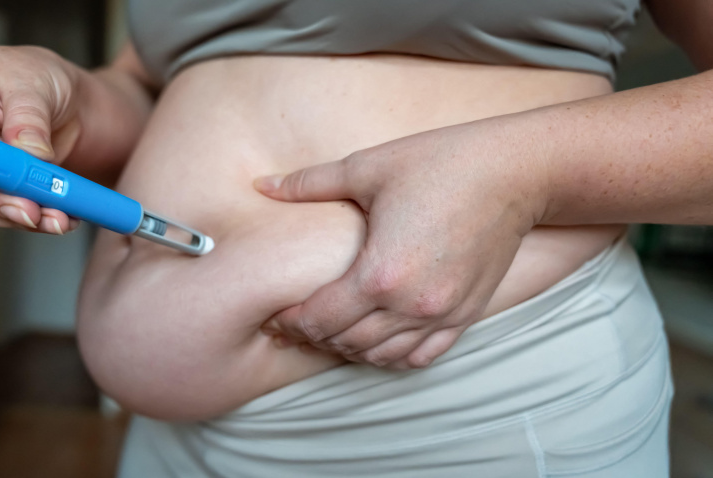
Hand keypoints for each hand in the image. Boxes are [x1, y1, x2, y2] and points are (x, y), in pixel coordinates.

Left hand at [256, 119, 547, 368]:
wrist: (516, 172)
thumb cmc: (441, 163)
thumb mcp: (368, 168)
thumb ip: (309, 184)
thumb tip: (261, 185)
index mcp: (380, 273)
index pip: (320, 318)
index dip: (292, 321)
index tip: (278, 316)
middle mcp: (411, 305)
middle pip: (347, 342)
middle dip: (315, 337)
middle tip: (296, 325)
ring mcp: (443, 315)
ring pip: (383, 356)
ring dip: (352, 349)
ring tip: (334, 332)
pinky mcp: (468, 315)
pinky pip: (423, 356)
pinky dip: (394, 356)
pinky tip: (379, 341)